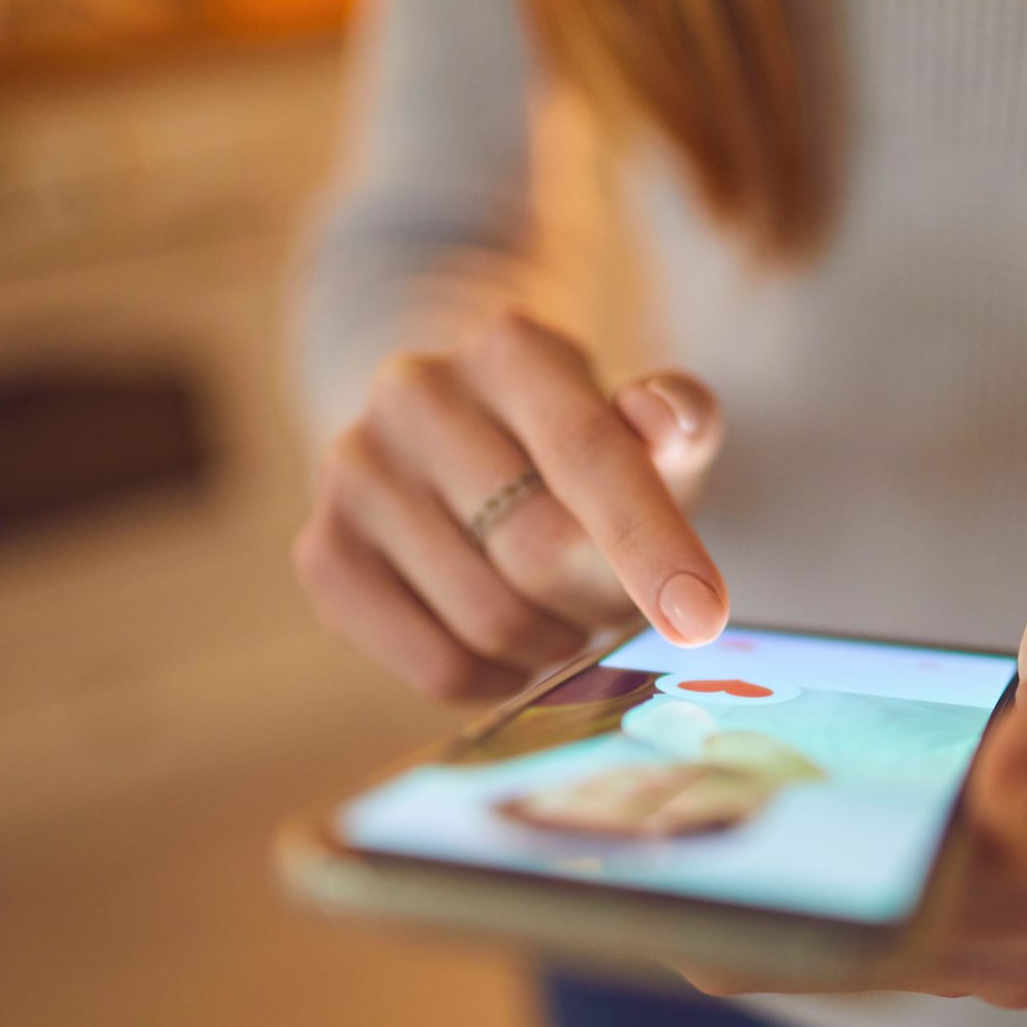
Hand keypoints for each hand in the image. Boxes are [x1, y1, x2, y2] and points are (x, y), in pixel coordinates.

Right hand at [294, 313, 728, 699]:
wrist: (461, 451)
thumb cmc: (581, 453)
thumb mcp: (647, 429)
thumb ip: (679, 422)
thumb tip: (666, 420)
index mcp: (510, 348)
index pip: (587, 452)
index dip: (650, 541)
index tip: (703, 618)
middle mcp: (416, 393)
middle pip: (539, 550)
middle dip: (601, 599)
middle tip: (614, 600)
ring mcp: (355, 470)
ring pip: (489, 618)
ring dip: (552, 642)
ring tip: (560, 613)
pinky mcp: (324, 551)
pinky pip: (436, 662)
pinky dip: (497, 678)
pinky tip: (512, 649)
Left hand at [683, 535, 1026, 1008]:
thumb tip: (1009, 831)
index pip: (869, 924)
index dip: (760, 894)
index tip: (653, 842)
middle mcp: (1014, 942)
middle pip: (835, 935)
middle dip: (729, 878)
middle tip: (615, 810)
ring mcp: (990, 935)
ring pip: (834, 925)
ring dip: (748, 869)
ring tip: (641, 797)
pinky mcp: (969, 908)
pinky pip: (854, 897)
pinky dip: (789, 853)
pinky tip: (718, 792)